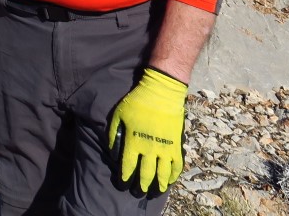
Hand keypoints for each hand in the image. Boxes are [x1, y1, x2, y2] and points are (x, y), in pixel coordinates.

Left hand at [108, 67, 186, 193]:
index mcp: (133, 142)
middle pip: (145, 174)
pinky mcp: (176, 145)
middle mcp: (149, 149)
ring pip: (162, 174)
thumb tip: (111, 151)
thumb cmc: (137, 102)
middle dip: (141, 186)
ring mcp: (165, 148)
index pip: (128, 166)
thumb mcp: (118, 115)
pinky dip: (173, 176)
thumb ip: (113, 134)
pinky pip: (177, 166)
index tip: (122, 185)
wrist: (161, 94)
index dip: (125, 178)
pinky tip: (169, 181)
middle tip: (138, 193)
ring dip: (158, 186)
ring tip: (154, 193)